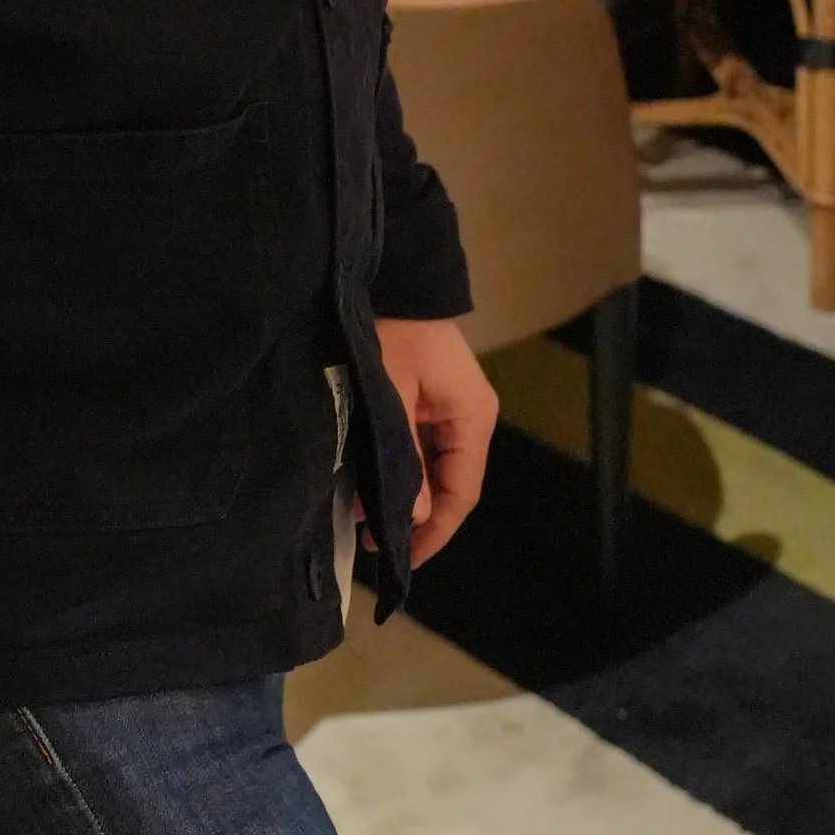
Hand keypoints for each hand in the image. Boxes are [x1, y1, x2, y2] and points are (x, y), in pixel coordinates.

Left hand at [373, 315, 496, 568]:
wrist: (387, 277)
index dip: (436, 531)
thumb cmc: (390, 330)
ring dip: (403, 493)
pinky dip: (398, 467)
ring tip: (363, 517)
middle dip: (415, 516)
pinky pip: (419, 447)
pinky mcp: (429, 400)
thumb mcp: (391, 394)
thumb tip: (411, 517)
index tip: (404, 558)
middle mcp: (469, 418)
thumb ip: (402, 455)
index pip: (462, 492)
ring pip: (432, 468)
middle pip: (449, 484)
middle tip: (373, 541)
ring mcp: (450, 409)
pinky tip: (367, 482)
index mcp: (472, 418)